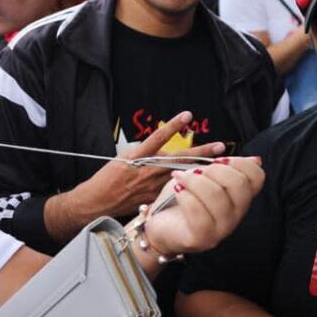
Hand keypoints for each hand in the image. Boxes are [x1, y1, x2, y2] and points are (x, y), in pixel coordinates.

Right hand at [73, 111, 225, 220]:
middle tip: (220, 145)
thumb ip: (146, 153)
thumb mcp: (124, 158)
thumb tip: (164, 148)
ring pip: (180, 174)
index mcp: (138, 156)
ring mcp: (152, 186)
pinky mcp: (154, 198)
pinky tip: (202, 184)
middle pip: (178, 158)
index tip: (188, 115)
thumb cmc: (109, 177)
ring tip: (218, 164)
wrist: (96, 201)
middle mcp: (147, 170)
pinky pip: (173, 190)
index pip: (158, 136)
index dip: (173, 125)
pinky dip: (186, 185)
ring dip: (200, 168)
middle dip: (200, 151)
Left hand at [144, 157, 263, 255]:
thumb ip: (226, 169)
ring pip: (216, 196)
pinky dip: (185, 195)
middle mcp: (235, 217)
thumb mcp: (203, 178)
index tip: (218, 160)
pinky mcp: (201, 239)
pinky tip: (177, 191)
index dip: (240, 163)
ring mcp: (220, 231)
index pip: (257, 178)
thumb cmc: (180, 200)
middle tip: (195, 170)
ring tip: (180, 178)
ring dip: (194, 180)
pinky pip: (198, 212)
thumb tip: (255, 159)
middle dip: (214, 170)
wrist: (158, 226)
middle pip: (239, 184)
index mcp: (239, 200)